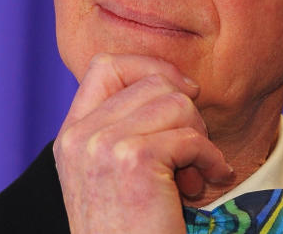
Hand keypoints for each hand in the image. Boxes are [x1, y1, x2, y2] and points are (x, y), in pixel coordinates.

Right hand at [53, 53, 233, 233]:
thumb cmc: (133, 231)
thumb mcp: (117, 174)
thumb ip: (130, 129)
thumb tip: (180, 85)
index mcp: (71, 136)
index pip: (106, 65)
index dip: (151, 68)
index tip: (180, 94)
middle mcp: (80, 136)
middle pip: (152, 81)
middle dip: (185, 113)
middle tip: (190, 153)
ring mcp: (103, 145)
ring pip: (176, 103)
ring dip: (199, 138)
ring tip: (194, 175)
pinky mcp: (134, 161)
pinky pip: (191, 136)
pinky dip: (211, 159)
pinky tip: (207, 183)